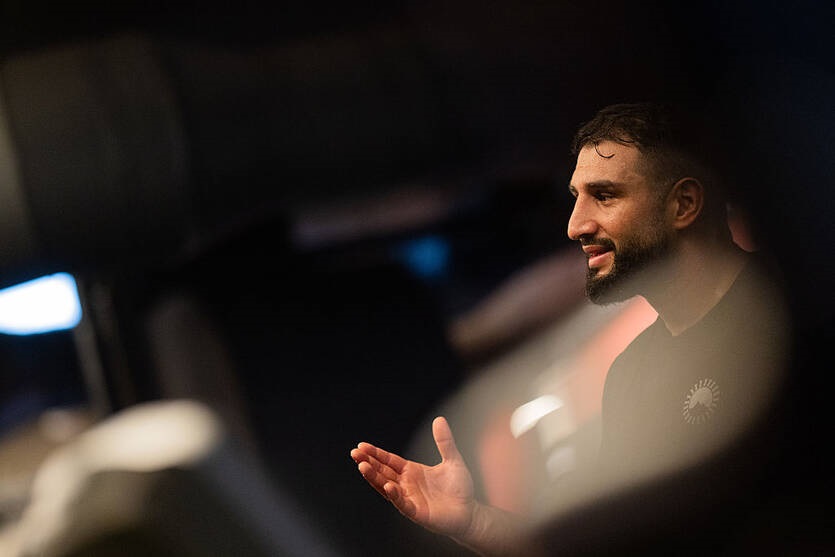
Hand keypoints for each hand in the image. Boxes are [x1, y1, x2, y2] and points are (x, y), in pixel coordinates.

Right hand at [350, 416, 474, 536]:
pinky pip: (402, 503)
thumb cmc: (460, 488)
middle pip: (383, 472)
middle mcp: (406, 484)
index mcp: (411, 471)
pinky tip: (387, 486)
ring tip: (362, 466)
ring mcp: (409, 498)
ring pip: (386, 487)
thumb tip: (439, 419)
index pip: (389, 461)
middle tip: (355, 453)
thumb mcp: (452, 460)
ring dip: (374, 477)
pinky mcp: (416, 512)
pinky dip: (394, 495)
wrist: (470, 513)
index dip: (375, 454)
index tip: (361, 446)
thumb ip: (445, 442)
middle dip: (368, 463)